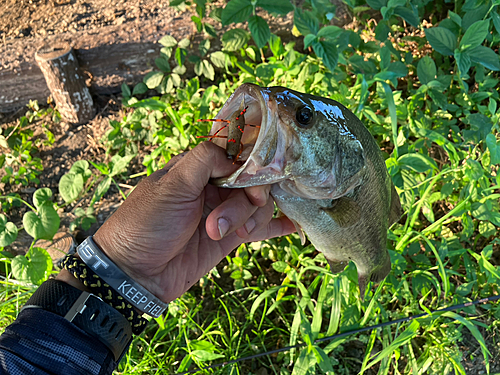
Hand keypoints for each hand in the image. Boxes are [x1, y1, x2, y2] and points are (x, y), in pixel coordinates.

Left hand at [90, 142, 294, 302]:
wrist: (136, 273)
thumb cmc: (145, 223)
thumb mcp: (170, 185)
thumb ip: (203, 161)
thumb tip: (234, 155)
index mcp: (197, 168)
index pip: (236, 155)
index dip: (250, 165)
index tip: (253, 180)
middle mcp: (213, 187)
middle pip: (252, 182)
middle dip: (244, 201)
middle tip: (225, 221)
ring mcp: (223, 212)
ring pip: (257, 206)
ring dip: (245, 220)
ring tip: (220, 235)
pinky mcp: (229, 237)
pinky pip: (258, 228)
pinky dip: (276, 226)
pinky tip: (292, 226)